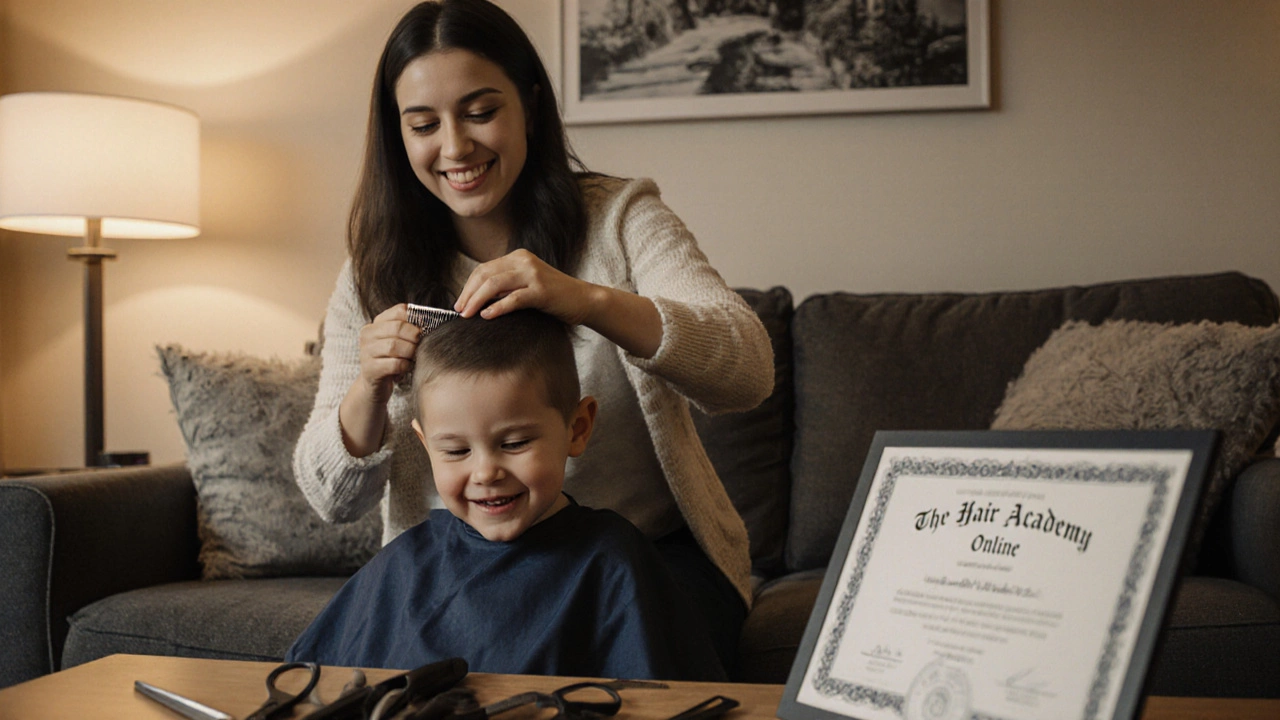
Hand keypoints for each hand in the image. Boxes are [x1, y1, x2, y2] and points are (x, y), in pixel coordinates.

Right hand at [354, 303, 420, 404]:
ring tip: (412, 357)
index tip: (424, 329)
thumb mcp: (397, 341)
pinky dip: (405, 366)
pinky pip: (394, 364)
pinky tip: (406, 368)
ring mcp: (366, 352)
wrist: (374, 386)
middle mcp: (368, 335)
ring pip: (394, 346)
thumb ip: (408, 329)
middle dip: (414, 337)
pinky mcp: (370, 369)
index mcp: (376, 324)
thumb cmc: (391, 360)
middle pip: (397, 327)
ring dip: (410, 352)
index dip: (416, 319)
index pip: (399, 311)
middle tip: (420, 345)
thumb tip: (430, 321)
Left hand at [453, 249, 599, 324]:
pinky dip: (497, 307)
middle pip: (485, 274)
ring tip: (468, 315)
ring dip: (477, 300)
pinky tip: (487, 316)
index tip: (459, 304)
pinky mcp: (542, 290)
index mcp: (518, 257)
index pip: (483, 269)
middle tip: (459, 311)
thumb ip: (506, 286)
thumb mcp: (526, 285)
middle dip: (468, 294)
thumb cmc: (554, 296)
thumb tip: (478, 300)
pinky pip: (513, 298)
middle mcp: (523, 260)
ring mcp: (533, 274)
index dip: (468, 287)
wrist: (584, 299)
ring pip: (494, 284)